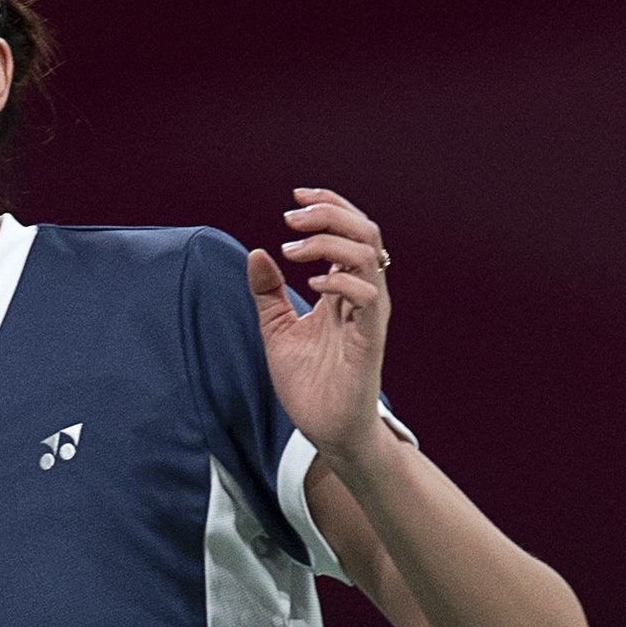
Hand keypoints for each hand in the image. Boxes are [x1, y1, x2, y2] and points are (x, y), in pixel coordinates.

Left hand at [244, 187, 392, 457]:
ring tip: (292, 250)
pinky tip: (312, 286)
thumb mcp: (276, 329)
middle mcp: (363, 295)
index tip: (295, 196)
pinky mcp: (370, 340)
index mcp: (344, 289)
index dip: (328, 205)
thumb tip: (256, 253)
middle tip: (290, 218)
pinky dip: (340, 280)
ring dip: (328, 241)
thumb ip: (268, 293)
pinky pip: (368, 296)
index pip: (349, 231)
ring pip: (369, 255)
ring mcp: (369, 316)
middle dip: (328, 213)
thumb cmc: (309, 382)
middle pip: (365, 232)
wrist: (325, 430)